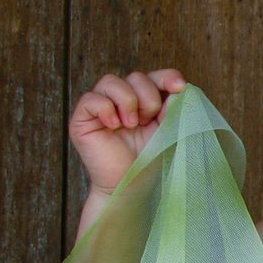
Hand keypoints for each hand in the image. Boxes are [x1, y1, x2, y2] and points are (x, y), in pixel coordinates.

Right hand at [68, 68, 185, 195]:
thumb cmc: (150, 160)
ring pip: (110, 81)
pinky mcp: (82, 119)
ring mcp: (101, 107)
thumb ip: (173, 108)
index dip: (166, 77)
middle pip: (135, 77)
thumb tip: (179, 88)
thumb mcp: (168, 130)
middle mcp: (121, 100)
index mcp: (144, 101)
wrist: (132, 185)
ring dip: (127, 101)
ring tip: (131, 124)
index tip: (179, 86)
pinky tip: (114, 126)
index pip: (154, 77)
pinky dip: (105, 108)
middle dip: (147, 97)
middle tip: (148, 121)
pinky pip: (90, 98)